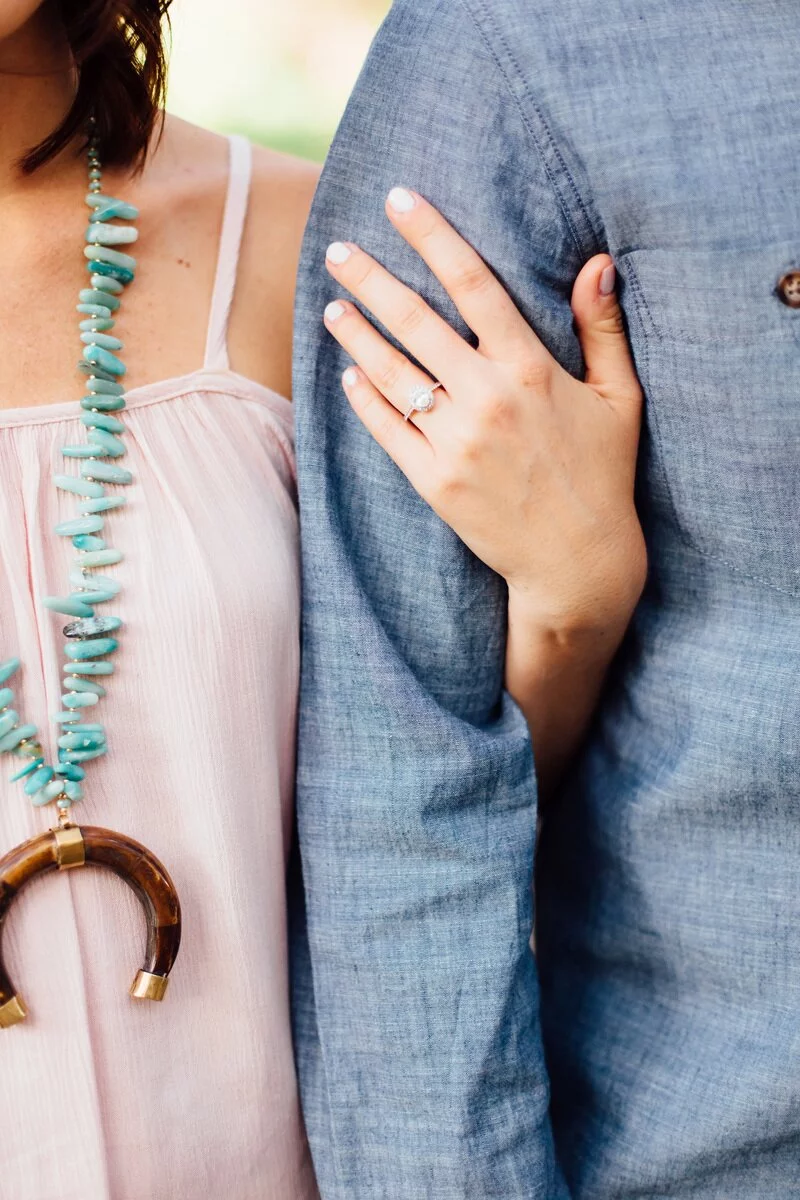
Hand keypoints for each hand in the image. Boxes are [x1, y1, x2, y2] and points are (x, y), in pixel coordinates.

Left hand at [323, 188, 646, 640]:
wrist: (578, 561)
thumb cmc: (602, 474)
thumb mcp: (619, 398)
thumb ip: (603, 329)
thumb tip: (598, 262)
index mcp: (530, 368)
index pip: (472, 283)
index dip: (432, 235)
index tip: (398, 199)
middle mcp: (487, 398)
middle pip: (415, 321)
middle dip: (371, 279)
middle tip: (337, 248)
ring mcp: (455, 442)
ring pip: (391, 373)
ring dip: (356, 334)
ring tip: (332, 306)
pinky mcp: (434, 482)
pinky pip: (387, 429)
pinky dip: (363, 398)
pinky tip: (347, 373)